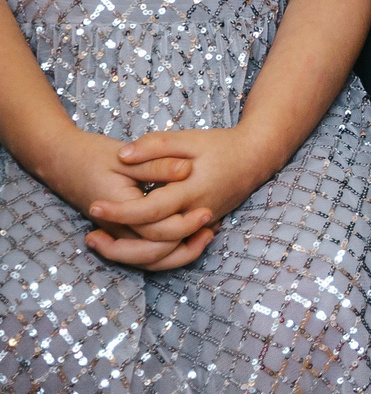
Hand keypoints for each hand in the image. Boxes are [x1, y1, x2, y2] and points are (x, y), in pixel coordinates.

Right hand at [29, 128, 206, 270]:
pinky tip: (190, 236)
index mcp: (118, 211)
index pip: (154, 231)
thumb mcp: (125, 157)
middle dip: (185, 246)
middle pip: (152, 254)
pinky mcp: (121, 231)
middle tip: (211, 229)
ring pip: (148, 259)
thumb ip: (155, 164)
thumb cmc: (94, 156)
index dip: (184, 225)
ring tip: (206, 236)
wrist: (63, 161)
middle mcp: (116, 228)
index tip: (207, 211)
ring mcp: (118, 233)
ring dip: (177, 254)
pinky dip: (166, 251)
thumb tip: (186, 169)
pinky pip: (144, 253)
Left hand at [85, 127, 283, 269]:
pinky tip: (124, 241)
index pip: (151, 209)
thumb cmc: (222, 146)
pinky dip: (145, 251)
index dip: (120, 210)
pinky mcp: (198, 228)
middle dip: (119, 245)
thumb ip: (157, 145)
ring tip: (101, 242)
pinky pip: (169, 249)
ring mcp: (198, 225)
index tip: (94, 205)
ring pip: (162, 254)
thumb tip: (123, 155)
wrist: (257, 158)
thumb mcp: (190, 139)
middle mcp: (195, 214)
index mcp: (191, 191)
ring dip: (129, 254)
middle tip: (90, 235)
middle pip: (154, 243)